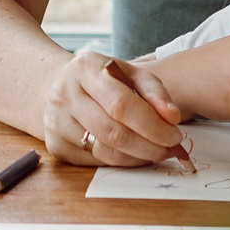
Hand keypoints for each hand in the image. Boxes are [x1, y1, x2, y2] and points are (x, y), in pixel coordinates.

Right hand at [42, 50, 188, 166]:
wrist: (55, 85)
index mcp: (85, 68)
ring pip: (105, 151)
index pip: (121, 104)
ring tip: (156, 151)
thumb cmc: (101, 79)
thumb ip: (154, 91)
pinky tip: (133, 154)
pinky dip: (121, 161)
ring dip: (138, 157)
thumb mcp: (128, 72)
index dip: (151, 124)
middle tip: (171, 148)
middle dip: (149, 145)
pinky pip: (96, 162)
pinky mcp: (56, 146)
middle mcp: (64, 94)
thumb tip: (172, 117)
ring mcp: (56, 122)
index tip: (175, 135)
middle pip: (113, 132)